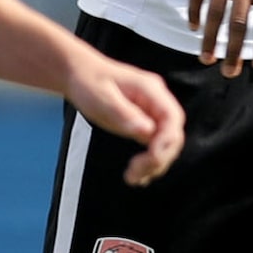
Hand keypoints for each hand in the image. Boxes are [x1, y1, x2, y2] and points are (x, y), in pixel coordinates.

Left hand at [68, 53, 185, 184]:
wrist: (79, 74)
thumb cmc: (88, 82)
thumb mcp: (102, 98)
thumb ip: (124, 114)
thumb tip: (147, 132)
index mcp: (151, 90)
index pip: (172, 118)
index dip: (167, 142)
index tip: (150, 160)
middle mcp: (157, 101)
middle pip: (173, 134)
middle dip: (159, 158)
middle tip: (134, 175)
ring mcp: (152, 112)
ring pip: (166, 144)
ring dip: (154, 164)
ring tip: (132, 179)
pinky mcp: (145, 123)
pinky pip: (154, 145)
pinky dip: (148, 162)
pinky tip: (136, 176)